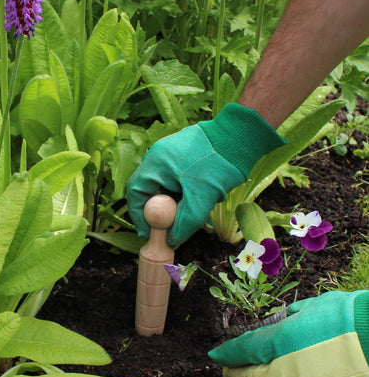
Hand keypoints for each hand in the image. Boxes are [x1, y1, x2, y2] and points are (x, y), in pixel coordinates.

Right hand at [126, 103, 285, 246]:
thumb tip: (172, 240)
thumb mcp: (200, 201)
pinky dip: (184, 191)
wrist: (240, 136)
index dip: (139, 216)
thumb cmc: (218, 165)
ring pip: (165, 184)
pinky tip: (201, 200)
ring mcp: (171, 151)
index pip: (135, 193)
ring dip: (175, 202)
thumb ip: (184, 224)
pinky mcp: (184, 151)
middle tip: (169, 227)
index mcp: (155, 164)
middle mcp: (158, 155)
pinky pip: (176, 176)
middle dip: (160, 211)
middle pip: (150, 190)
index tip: (149, 233)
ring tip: (192, 214)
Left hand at [208, 291, 368, 376]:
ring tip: (280, 366)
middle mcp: (288, 375)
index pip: (243, 351)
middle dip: (240, 374)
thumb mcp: (311, 308)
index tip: (216, 356)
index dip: (227, 354)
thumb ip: (288, 319)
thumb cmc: (349, 317)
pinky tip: (310, 376)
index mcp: (280, 345)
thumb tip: (280, 323)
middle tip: (232, 369)